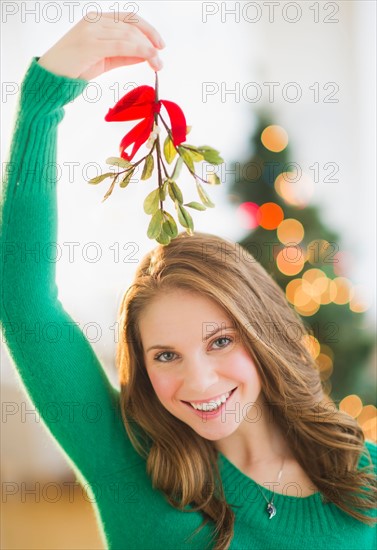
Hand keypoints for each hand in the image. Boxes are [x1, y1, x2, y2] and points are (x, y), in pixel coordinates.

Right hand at [38, 12, 164, 79]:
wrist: (51, 78)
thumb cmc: (75, 68)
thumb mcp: (105, 59)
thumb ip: (124, 54)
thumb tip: (146, 54)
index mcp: (96, 19)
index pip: (129, 18)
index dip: (148, 29)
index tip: (160, 45)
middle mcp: (94, 20)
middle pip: (131, 26)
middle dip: (150, 42)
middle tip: (160, 61)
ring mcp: (91, 30)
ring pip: (129, 35)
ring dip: (148, 50)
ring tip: (157, 64)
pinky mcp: (90, 44)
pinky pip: (121, 45)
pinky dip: (139, 51)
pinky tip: (149, 59)